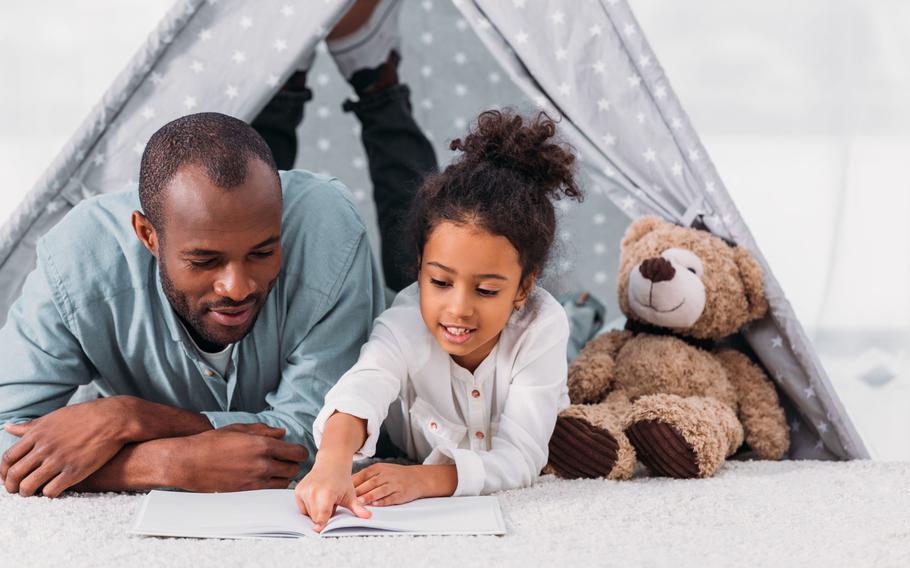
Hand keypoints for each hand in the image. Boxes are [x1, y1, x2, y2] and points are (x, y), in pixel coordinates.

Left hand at [1, 397, 135, 496]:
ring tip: (31, 493)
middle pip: (15, 474)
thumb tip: (8, 427)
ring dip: (26, 493)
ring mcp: (59, 460)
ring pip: (29, 486)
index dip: (3, 471)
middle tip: (15, 490)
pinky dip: (48, 494)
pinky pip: (51, 490)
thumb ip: (31, 426)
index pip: (8, 458)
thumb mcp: (55, 417)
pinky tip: (53, 490)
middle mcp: (45, 447)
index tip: (7, 476)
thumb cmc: (85, 416)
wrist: (114, 419)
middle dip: (11, 486)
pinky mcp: (75, 471)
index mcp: (38, 433)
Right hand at [171, 423, 307, 491]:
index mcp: (262, 445)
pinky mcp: (247, 492)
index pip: (297, 452)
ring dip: (284, 476)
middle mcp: (262, 464)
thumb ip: (264, 430)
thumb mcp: (239, 429)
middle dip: (293, 464)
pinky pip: (270, 491)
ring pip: (284, 482)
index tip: (296, 450)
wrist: (190, 462)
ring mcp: (255, 480)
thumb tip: (282, 433)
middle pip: (294, 469)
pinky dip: (273, 484)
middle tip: (287, 459)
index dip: (300, 451)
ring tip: (276, 469)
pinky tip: (266, 477)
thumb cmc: (212, 442)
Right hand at [295, 457, 370, 531]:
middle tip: (332, 505)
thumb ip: (358, 508)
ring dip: (317, 512)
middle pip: (316, 518)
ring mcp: (304, 491)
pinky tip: (318, 498)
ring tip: (325, 500)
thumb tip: (368, 516)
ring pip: (308, 514)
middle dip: (324, 517)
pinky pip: (302, 508)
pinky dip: (310, 507)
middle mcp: (312, 491)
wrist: (331, 463)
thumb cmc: (341, 480)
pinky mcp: (298, 491)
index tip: (320, 530)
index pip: (321, 517)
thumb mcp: (351, 495)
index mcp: (326, 493)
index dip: (322, 525)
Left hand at [352, 463, 430, 506]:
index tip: (342, 489)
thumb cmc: (396, 475)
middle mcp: (386, 475)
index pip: (363, 475)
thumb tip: (349, 483)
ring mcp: (395, 484)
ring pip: (380, 490)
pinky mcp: (401, 494)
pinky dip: (383, 501)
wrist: (418, 478)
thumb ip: (367, 476)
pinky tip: (375, 505)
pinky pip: (391, 498)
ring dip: (369, 496)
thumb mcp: (381, 470)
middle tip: (347, 498)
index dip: (353, 482)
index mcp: (379, 468)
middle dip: (359, 491)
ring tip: (359, 502)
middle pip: (370, 483)